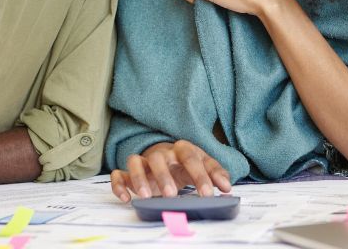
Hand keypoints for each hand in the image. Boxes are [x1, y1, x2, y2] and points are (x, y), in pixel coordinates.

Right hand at [109, 140, 231, 201]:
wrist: (168, 156)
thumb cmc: (187, 163)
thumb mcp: (204, 165)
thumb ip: (216, 174)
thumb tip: (227, 187)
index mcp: (182, 149)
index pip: (191, 158)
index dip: (200, 176)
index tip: (207, 194)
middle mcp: (161, 153)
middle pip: (160, 158)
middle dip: (165, 176)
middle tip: (173, 195)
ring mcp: (144, 161)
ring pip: (136, 162)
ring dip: (140, 178)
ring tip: (146, 196)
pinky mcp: (129, 171)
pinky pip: (119, 174)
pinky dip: (119, 184)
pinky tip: (126, 198)